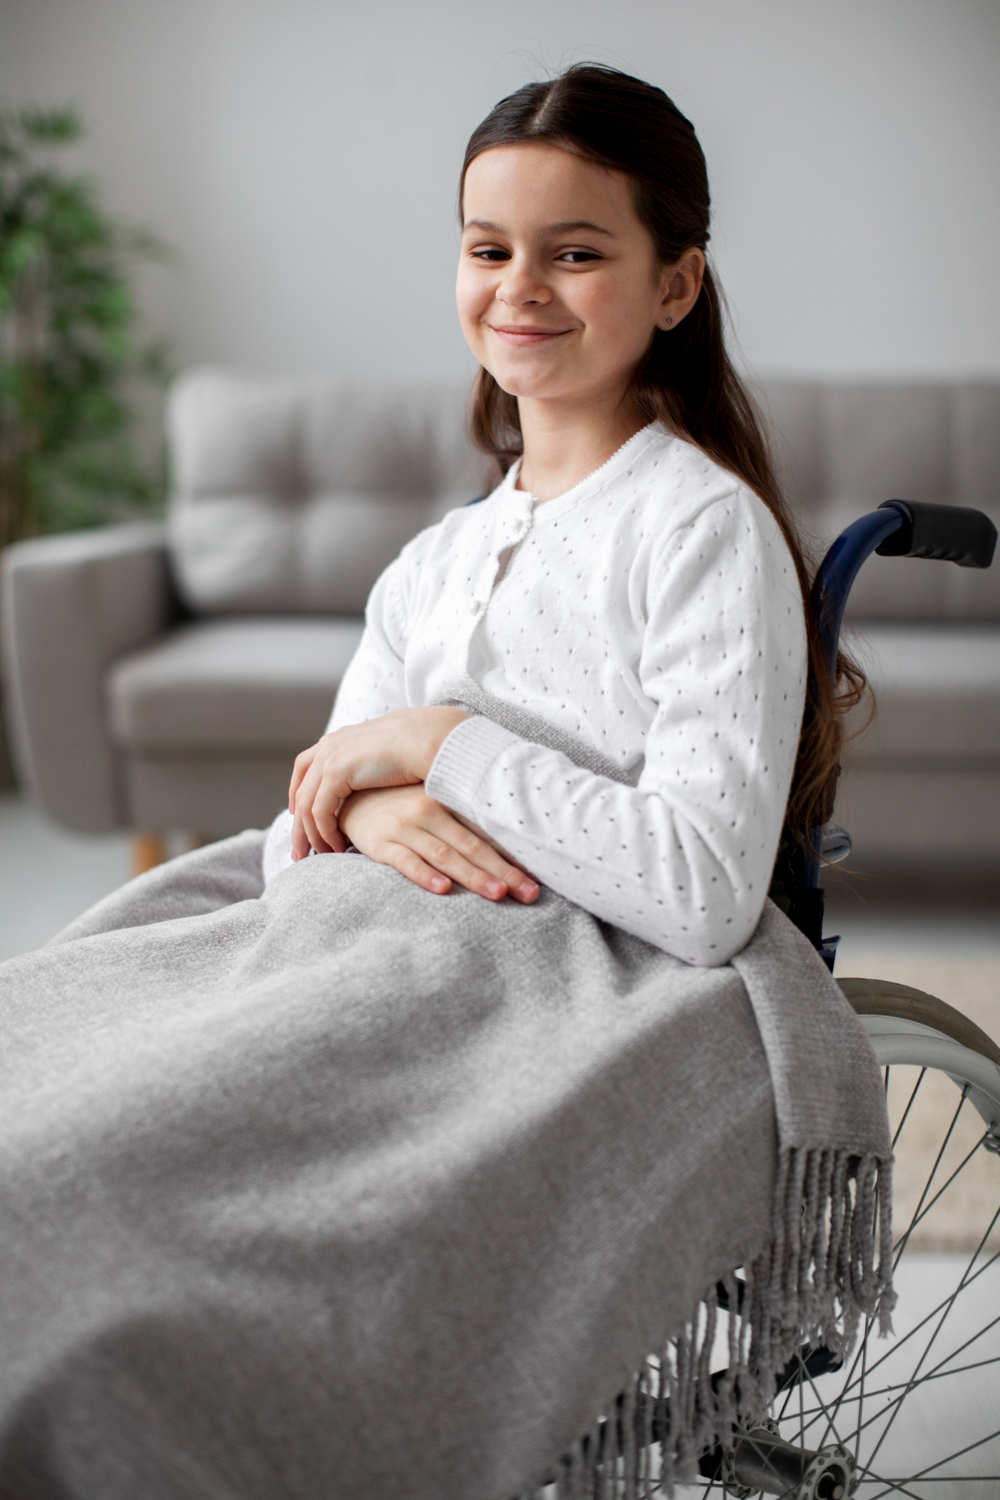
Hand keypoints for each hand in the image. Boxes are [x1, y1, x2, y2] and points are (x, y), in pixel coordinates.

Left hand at [288, 707, 468, 860]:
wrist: (428, 738)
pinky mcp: (336, 773)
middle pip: (300, 790)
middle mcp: (329, 746)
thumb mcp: (386, 754)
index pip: (305, 767)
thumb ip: (370, 767)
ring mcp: (330, 758)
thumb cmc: (420, 748)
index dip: (298, 794)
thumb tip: (374, 783)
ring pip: (306, 805)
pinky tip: (337, 846)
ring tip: (321, 855)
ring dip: (311, 834)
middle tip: (298, 851)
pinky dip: (325, 832)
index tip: (301, 818)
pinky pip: (320, 811)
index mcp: (338, 739)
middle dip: (298, 823)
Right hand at [339, 785, 539, 902]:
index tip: (538, 876)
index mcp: (448, 802)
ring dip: (473, 876)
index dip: (513, 855)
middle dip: (504, 871)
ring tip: (498, 894)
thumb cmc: (402, 804)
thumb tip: (509, 846)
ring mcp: (405, 827)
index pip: (487, 831)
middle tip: (530, 893)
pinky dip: (425, 875)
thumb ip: (465, 821)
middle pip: (473, 846)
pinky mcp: (381, 843)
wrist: (350, 795)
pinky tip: (443, 889)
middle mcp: (430, 812)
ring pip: (445, 855)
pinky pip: (405, 861)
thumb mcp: (434, 803)